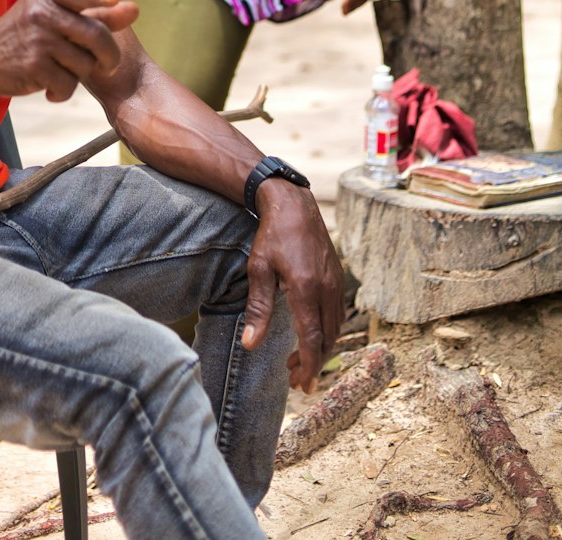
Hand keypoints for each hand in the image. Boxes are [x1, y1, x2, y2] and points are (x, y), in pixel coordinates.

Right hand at [0, 0, 138, 103]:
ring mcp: (37, 40)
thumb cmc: (26, 33)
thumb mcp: (54, 15)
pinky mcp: (33, 67)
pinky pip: (69, 84)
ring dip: (81, 75)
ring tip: (63, 72)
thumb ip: (95, 13)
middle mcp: (42, 14)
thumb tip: (134, 9)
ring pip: (86, 63)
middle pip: (96, 36)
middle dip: (110, 56)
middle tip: (108, 65)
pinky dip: (64, 91)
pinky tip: (50, 87)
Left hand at [240, 179, 345, 392]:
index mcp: (306, 288)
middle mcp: (326, 288)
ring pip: (335, 327)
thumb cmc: (272, 235)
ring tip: (298, 359)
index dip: (309, 365)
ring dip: (320, 347)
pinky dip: (326, 330)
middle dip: (313, 362)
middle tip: (295, 378)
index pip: (313, 339)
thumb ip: (258, 309)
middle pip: (327, 338)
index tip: (303, 385)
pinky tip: (311, 332)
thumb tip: (250, 345)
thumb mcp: (259, 270)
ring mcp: (336, 282)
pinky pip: (337, 312)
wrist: (293, 203)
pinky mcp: (338, 276)